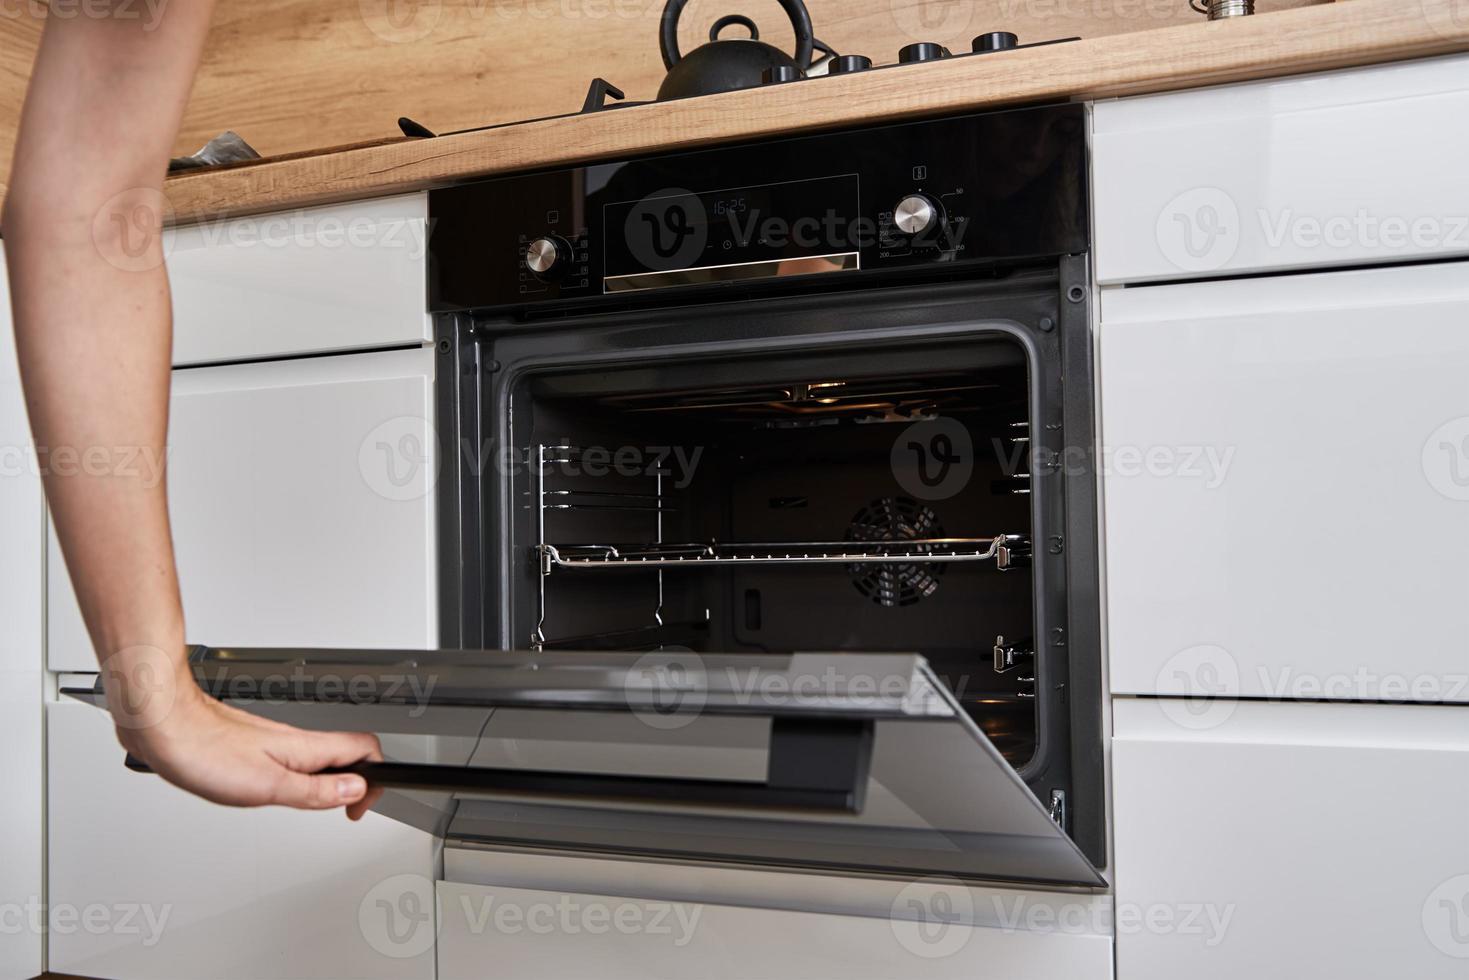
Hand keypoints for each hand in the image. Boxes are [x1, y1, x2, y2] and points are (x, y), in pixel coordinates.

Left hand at [109, 656, 384, 820]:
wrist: (163, 723)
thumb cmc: (204, 750)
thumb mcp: (266, 785)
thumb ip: (313, 790)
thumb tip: (354, 790)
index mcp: (305, 748)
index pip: (365, 750)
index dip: (375, 779)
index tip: (360, 807)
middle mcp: (294, 741)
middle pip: (346, 753)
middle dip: (355, 782)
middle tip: (347, 809)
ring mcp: (272, 741)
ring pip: (316, 756)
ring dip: (326, 780)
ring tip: (320, 805)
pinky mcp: (249, 746)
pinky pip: (287, 759)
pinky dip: (295, 777)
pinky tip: (276, 790)